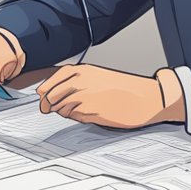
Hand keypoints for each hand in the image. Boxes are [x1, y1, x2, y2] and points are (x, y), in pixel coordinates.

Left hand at [37, 65, 184, 128]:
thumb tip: (52, 94)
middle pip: (49, 97)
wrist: (147, 98)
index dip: (43, 93)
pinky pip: (75, 118)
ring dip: (66, 112)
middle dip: (49, 105)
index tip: (43, 98)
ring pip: (60, 109)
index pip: (49, 83)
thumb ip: (76, 82)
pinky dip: (78, 118)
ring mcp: (84, 97)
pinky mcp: (90, 112)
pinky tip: (92, 113)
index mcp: (82, 71)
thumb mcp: (98, 77)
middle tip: (51, 109)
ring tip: (81, 108)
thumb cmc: (125, 88)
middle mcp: (80, 82)